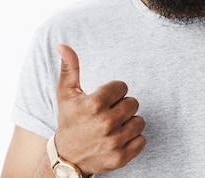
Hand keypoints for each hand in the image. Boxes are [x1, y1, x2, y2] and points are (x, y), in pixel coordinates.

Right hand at [54, 44, 145, 174]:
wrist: (67, 158)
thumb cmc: (69, 121)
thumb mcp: (66, 93)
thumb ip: (69, 67)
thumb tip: (62, 45)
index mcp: (94, 104)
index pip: (123, 86)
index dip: (113, 92)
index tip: (102, 100)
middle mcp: (105, 123)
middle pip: (133, 102)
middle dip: (122, 106)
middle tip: (107, 114)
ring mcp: (114, 142)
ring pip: (140, 121)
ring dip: (128, 123)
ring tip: (113, 127)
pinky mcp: (121, 157)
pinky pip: (142, 140)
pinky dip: (133, 140)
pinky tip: (118, 140)